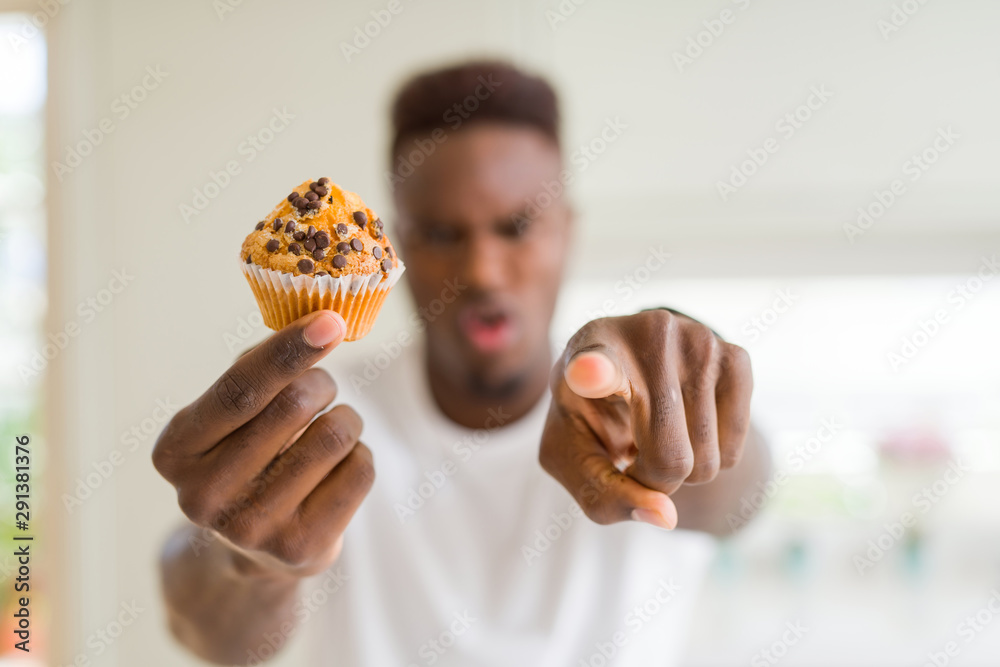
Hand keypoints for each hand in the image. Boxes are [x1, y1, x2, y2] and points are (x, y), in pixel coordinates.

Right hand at [152, 311, 373, 578]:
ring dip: (346, 418)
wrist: (256, 550)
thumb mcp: (229, 417)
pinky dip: (359, 454)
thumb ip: (255, 373)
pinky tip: (337, 468)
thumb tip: (313, 328)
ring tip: (331, 428)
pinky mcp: (300, 548)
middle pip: (293, 407)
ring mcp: (252, 528)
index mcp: (175, 452)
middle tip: (322, 387)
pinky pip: (360, 470)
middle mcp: (204, 496)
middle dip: (322, 382)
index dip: (287, 351)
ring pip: (334, 436)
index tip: (330, 321)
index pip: (239, 390)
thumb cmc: (247, 457)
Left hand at [539, 310, 752, 528]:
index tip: (585, 371)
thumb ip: (603, 495)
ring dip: (683, 471)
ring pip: (708, 462)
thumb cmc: (591, 417)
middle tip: (633, 452)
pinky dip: (712, 458)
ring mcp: (699, 340)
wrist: (630, 367)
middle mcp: (647, 334)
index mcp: (589, 350)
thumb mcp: (572, 456)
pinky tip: (687, 425)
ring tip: (657, 433)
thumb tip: (667, 517)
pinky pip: (734, 451)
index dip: (591, 372)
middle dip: (652, 479)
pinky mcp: (736, 356)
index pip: (593, 363)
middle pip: (669, 458)